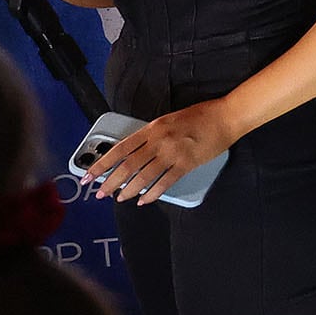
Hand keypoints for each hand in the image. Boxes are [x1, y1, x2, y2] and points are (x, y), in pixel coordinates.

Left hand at [84, 98, 236, 203]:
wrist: (226, 116)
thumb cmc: (200, 115)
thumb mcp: (169, 120)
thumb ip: (151, 135)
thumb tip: (134, 153)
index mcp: (152, 128)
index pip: (120, 149)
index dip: (101, 164)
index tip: (89, 175)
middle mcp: (159, 141)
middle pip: (127, 166)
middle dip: (110, 182)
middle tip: (100, 193)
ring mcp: (173, 153)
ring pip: (143, 176)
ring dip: (128, 190)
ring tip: (120, 198)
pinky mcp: (187, 164)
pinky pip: (164, 182)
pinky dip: (152, 193)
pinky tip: (144, 199)